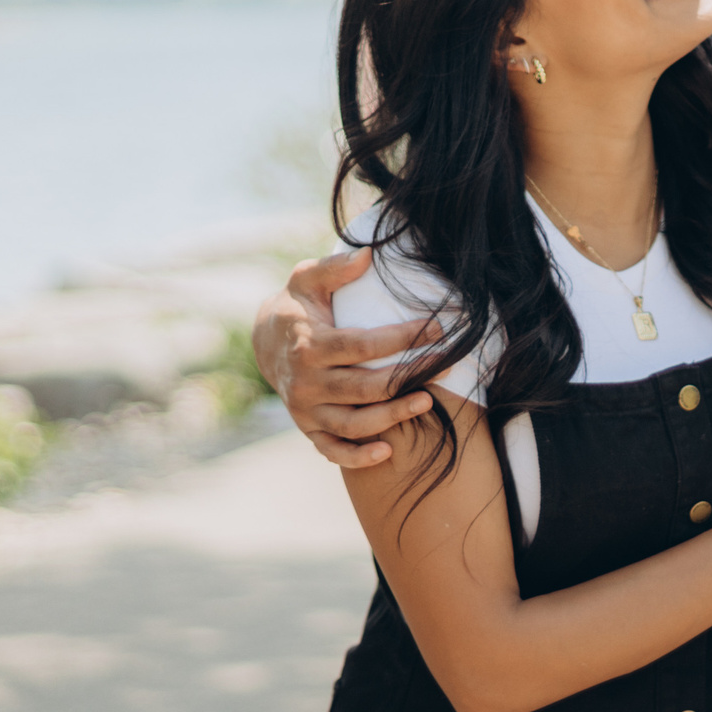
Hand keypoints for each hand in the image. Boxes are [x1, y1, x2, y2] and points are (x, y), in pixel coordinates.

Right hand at [255, 246, 442, 468]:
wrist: (265, 341)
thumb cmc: (298, 305)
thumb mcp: (307, 279)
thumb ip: (335, 267)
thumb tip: (368, 254)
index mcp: (309, 344)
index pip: (363, 345)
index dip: (404, 338)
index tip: (438, 329)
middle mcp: (306, 381)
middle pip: (364, 388)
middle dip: (408, 377)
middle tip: (446, 366)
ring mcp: (306, 409)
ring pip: (353, 423)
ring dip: (392, 417)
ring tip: (426, 402)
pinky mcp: (308, 427)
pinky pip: (333, 450)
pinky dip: (357, 457)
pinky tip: (387, 451)